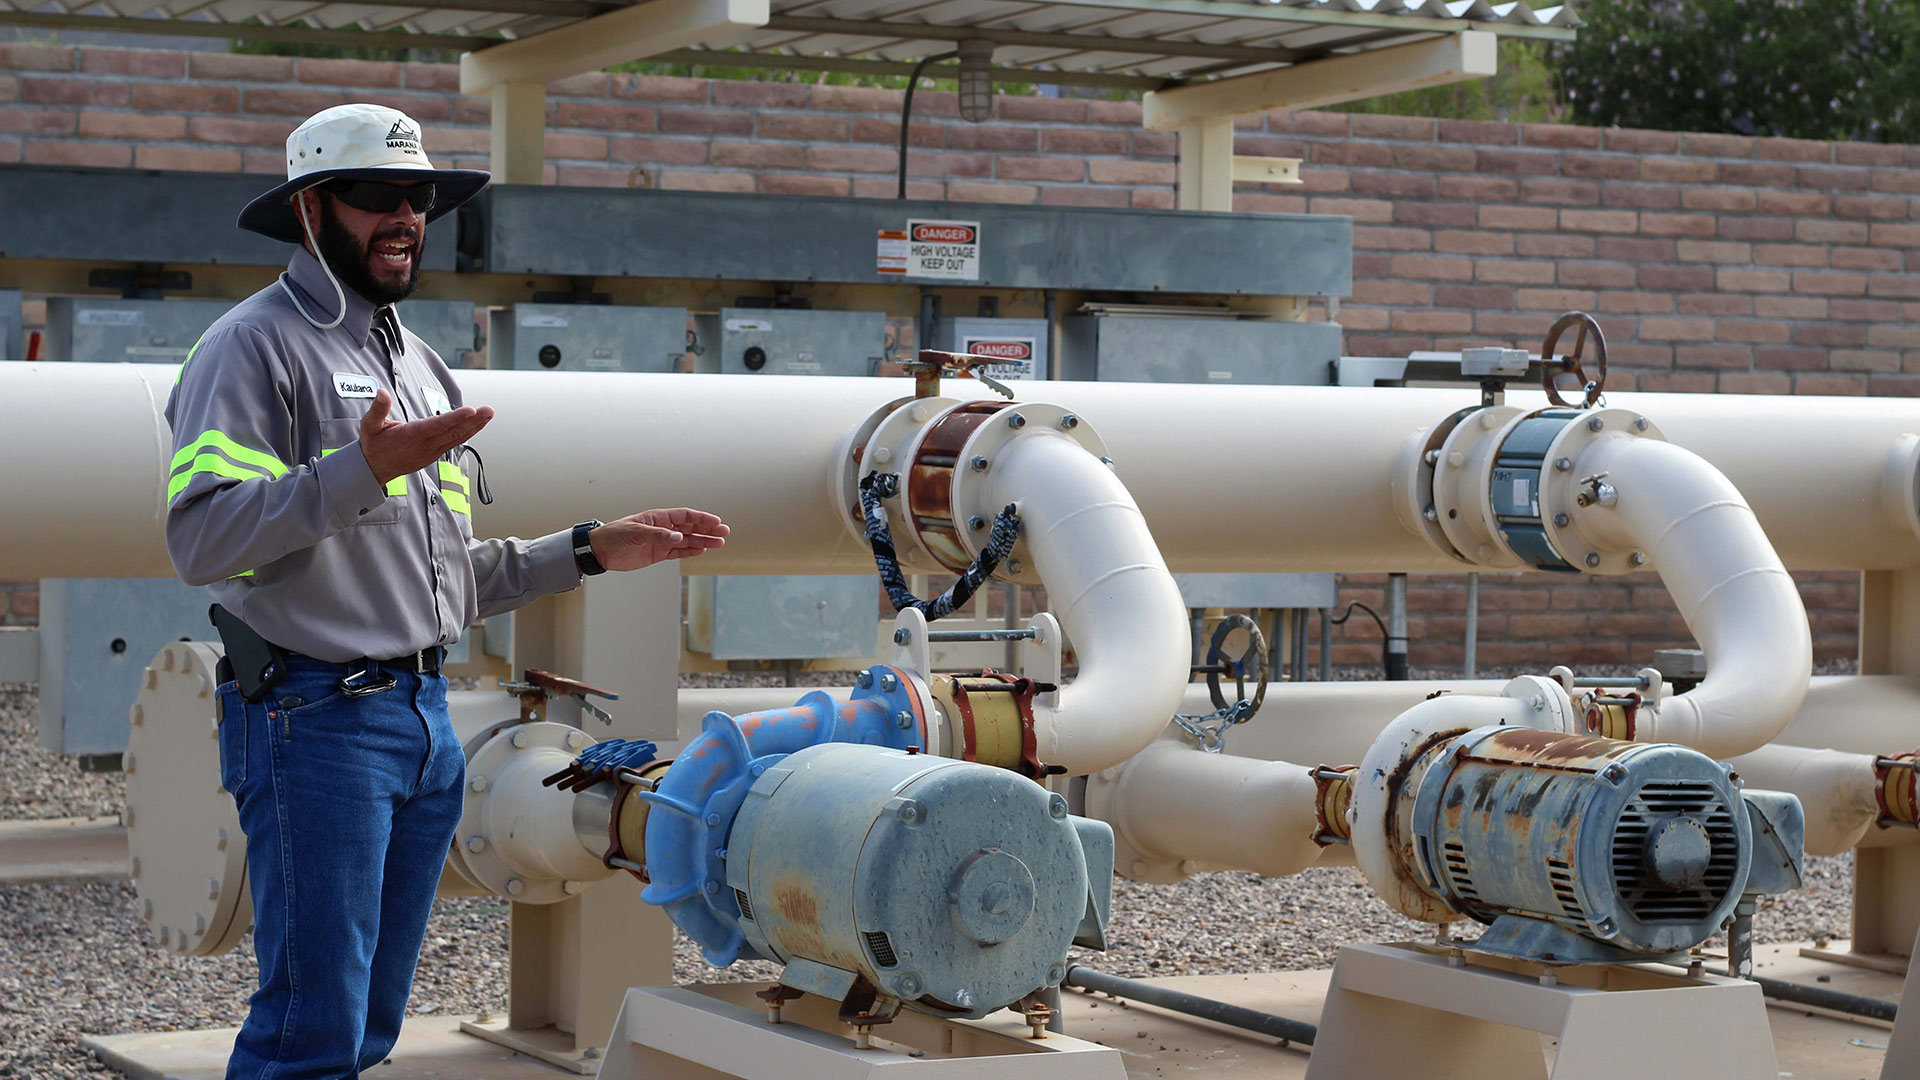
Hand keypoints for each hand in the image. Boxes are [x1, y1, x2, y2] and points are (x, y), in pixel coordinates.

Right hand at [359, 389, 492, 484]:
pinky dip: (468, 432)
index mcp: (411, 436)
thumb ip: (377, 409)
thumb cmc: (374, 445)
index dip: (455, 418)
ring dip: (475, 426)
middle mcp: (425, 445)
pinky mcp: (436, 453)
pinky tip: (478, 424)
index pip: (437, 425)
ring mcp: (432, 451)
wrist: (376, 469)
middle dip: (474, 421)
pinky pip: (455, 442)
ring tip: (489, 414)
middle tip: (489, 410)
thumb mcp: (369, 426)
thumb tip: (382, 393)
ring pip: (457, 438)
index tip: (471, 410)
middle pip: (454, 432)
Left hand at [589, 508, 728, 571]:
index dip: (702, 518)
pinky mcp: (657, 554)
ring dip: (703, 542)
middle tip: (724, 533)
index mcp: (658, 518)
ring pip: (687, 540)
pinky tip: (702, 551)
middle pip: (690, 528)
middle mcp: (662, 528)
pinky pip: (678, 552)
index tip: (717, 522)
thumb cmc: (615, 536)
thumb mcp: (636, 533)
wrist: (600, 551)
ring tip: (719, 544)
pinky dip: (690, 551)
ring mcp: (661, 541)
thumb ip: (659, 536)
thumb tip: (679, 537)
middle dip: (708, 530)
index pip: (685, 516)